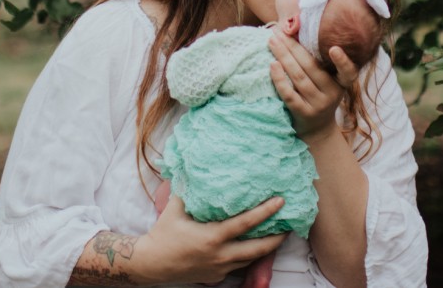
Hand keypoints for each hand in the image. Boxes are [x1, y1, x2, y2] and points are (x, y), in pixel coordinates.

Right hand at [130, 192, 285, 284]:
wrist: (152, 263)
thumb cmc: (164, 233)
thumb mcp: (176, 208)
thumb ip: (190, 189)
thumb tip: (197, 166)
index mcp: (212, 237)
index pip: (246, 224)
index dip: (265, 212)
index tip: (280, 201)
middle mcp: (220, 255)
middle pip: (258, 249)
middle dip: (277, 237)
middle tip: (290, 224)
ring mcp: (220, 268)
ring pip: (251, 259)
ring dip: (266, 248)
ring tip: (278, 234)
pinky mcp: (217, 276)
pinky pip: (239, 266)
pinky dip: (250, 256)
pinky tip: (254, 246)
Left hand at [268, 31, 355, 141]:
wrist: (316, 130)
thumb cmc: (318, 95)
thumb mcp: (325, 82)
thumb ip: (318, 61)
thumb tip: (296, 29)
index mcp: (340, 83)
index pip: (348, 72)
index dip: (342, 61)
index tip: (334, 48)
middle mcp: (332, 94)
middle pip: (311, 67)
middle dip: (293, 47)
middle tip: (278, 32)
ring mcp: (317, 105)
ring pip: (299, 77)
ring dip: (283, 57)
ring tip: (272, 42)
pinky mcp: (302, 113)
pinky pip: (289, 94)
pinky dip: (279, 78)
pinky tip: (272, 64)